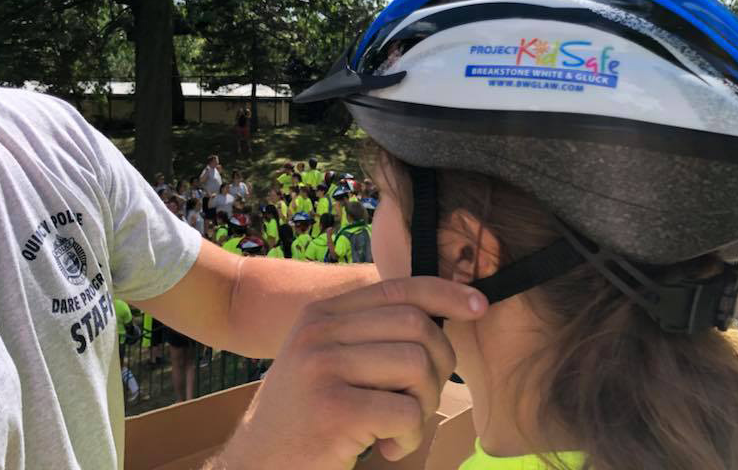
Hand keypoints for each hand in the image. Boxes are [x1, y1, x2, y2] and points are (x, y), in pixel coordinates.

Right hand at [212, 277, 486, 469]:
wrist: (258, 464)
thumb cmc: (305, 416)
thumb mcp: (327, 359)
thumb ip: (368, 333)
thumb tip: (439, 311)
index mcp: (321, 314)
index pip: (397, 286)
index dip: (445, 292)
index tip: (480, 306)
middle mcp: (318, 331)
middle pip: (416, 326)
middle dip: (439, 366)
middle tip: (419, 400)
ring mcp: (322, 368)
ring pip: (417, 366)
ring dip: (424, 405)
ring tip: (399, 427)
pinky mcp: (332, 410)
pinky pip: (406, 412)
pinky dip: (409, 438)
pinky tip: (385, 449)